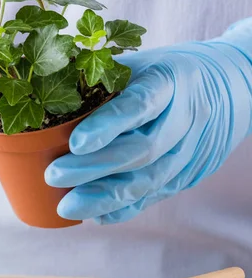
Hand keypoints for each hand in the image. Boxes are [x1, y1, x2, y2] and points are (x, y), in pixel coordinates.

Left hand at [45, 19, 251, 223]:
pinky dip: (125, 208)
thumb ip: (102, 78)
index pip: (138, 105)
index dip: (107, 125)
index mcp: (168, 81)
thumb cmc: (166, 72)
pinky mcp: (188, 173)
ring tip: (67, 206)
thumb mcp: (140, 62)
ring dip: (104, 198)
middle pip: (141, 150)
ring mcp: (188, 150)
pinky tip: (96, 215)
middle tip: (53, 175)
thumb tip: (48, 93)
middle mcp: (184, 118)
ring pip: (149, 180)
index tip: (74, 143)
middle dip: (93, 168)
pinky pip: (155, 196)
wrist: (230, 86)